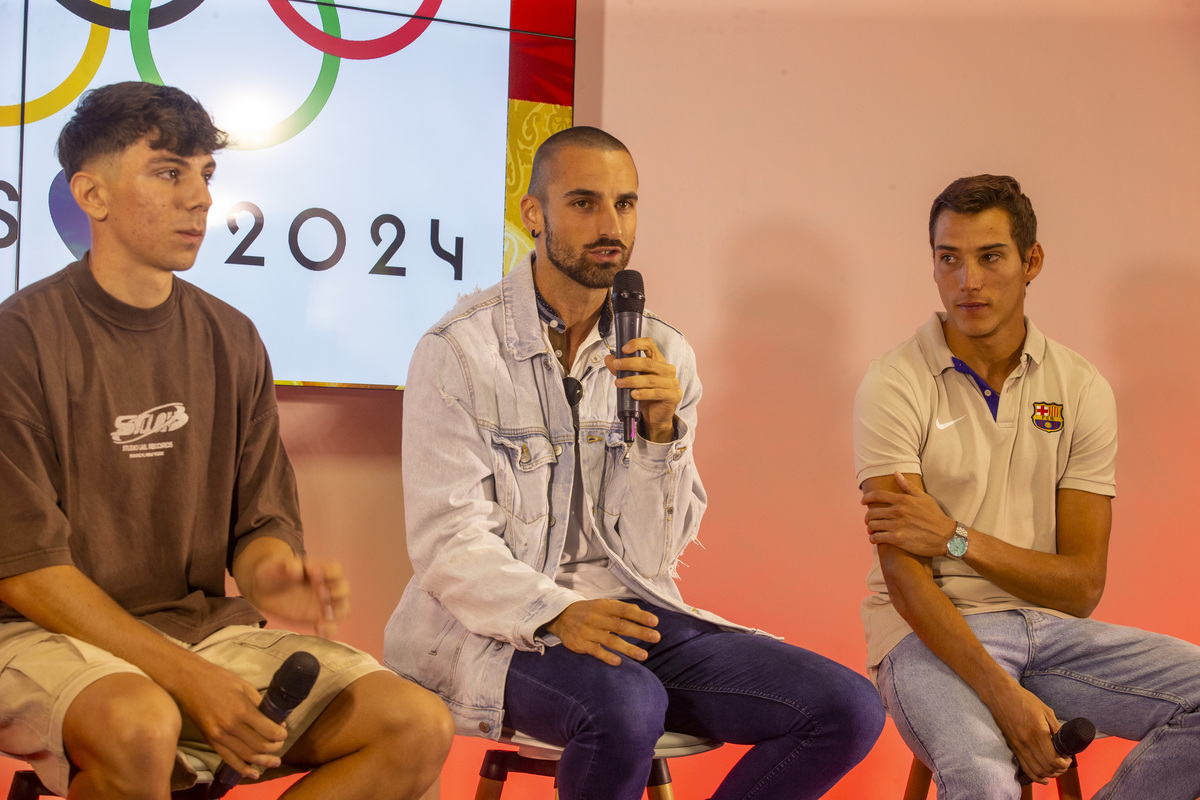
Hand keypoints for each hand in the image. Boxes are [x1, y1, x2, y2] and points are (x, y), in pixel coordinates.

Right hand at [170, 656, 287, 778]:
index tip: (285, 732)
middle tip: (280, 744)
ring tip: (274, 762)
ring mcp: (218, 736)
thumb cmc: (219, 679)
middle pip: (259, 746)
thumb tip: (276, 720)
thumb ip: (260, 704)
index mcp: (242, 710)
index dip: (281, 735)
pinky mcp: (210, 741)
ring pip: (246, 756)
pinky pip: (229, 759)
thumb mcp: (245, 686)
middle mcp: (230, 727)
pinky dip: (242, 768)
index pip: (268, 731)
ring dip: (263, 761)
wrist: (189, 681)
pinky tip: (253, 773)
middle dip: (275, 748)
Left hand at [249, 551, 348, 636]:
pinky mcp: (316, 618)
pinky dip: (329, 630)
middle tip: (320, 595)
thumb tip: (297, 570)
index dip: (330, 573)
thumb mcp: (279, 564)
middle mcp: (327, 586)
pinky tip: (319, 631)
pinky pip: (330, 626)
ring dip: (336, 613)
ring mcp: (323, 604)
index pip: (336, 570)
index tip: (315, 575)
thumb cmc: (275, 572)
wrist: (264, 589)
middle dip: (336, 593)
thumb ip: (289, 565)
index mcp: (321, 570)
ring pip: (343, 609)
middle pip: (344, 589)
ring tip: (322, 618)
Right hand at [545, 599, 659, 665]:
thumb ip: (621, 609)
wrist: (559, 616)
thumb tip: (641, 613)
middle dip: (639, 632)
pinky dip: (606, 656)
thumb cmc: (588, 611)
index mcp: (603, 606)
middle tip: (656, 637)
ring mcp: (587, 631)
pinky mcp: (580, 644)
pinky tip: (619, 662)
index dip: (640, 616)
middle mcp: (595, 617)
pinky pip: (595, 651)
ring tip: (644, 655)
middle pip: (620, 626)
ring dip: (628, 648)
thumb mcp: (602, 605)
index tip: (655, 622)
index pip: (624, 610)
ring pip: (610, 641)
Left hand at [604, 337, 680, 442]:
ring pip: (650, 379)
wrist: (656, 415)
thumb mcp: (632, 379)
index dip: (637, 344)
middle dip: (629, 363)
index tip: (624, 349)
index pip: (650, 345)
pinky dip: (643, 393)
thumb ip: (621, 369)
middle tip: (616, 366)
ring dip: (632, 380)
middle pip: (648, 362)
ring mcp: (672, 383)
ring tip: (619, 383)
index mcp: (658, 361)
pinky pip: (656, 393)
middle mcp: (667, 369)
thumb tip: (609, 359)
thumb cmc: (645, 394)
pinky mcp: (673, 395)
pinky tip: (633, 394)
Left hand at [861, 471, 956, 557]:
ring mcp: (898, 526)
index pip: (877, 495)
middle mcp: (898, 512)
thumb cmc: (935, 516)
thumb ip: (908, 486)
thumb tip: (896, 473)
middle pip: (872, 512)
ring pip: (873, 525)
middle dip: (867, 517)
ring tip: (872, 530)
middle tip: (869, 520)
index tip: (863, 502)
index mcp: (903, 500)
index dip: (866, 498)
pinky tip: (875, 539)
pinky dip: (873, 538)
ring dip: (870, 528)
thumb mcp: (924, 497)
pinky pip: (878, 537)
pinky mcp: (898, 539)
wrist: (946, 536)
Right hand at [986, 681, 1071, 783]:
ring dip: (1049, 774)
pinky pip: (1025, 767)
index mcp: (1038, 732)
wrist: (1001, 695)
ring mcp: (1018, 746)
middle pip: (1046, 768)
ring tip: (1055, 769)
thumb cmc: (1023, 699)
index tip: (1068, 758)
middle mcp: (1027, 742)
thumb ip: (1056, 728)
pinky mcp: (1012, 747)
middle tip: (1064, 763)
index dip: (1064, 763)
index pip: (1053, 759)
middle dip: (1059, 770)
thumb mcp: (1046, 710)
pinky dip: (1036, 776)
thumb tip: (1064, 743)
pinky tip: (1044, 778)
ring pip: (1036, 771)